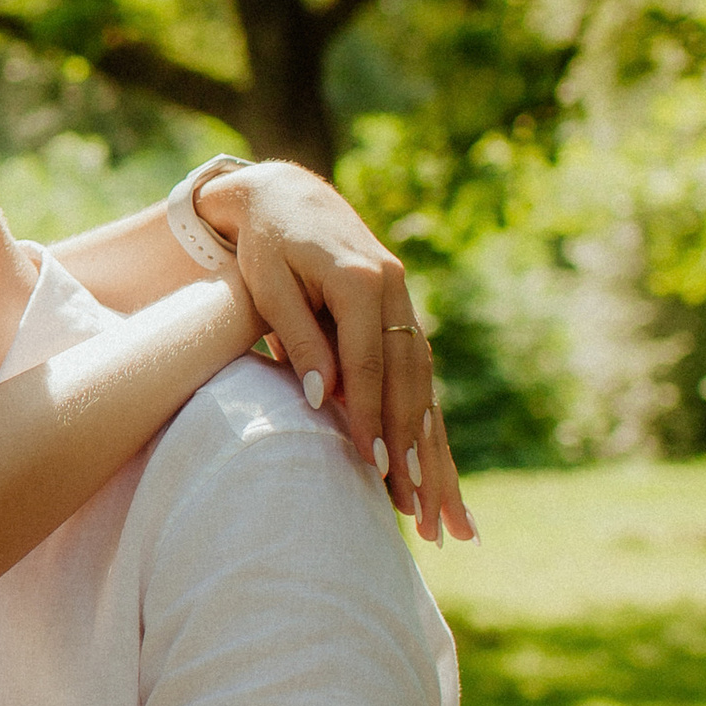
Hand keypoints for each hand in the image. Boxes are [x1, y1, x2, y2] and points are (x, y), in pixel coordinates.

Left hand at [195, 162, 474, 546]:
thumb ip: (298, 337)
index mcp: (362, 280)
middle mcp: (395, 290)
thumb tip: (323, 399)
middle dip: (414, 448)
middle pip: (410, 381)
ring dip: (431, 448)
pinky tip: (434, 465)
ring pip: (425, 384)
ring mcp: (404, 302)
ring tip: (441, 510)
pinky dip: (427, 423)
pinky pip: (420, 376)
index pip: (369, 364)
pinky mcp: (401, 315)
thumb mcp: (269, 285)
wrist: (286, 196)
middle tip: (420, 509)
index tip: (372, 467)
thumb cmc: (265, 244)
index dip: (371, 417)